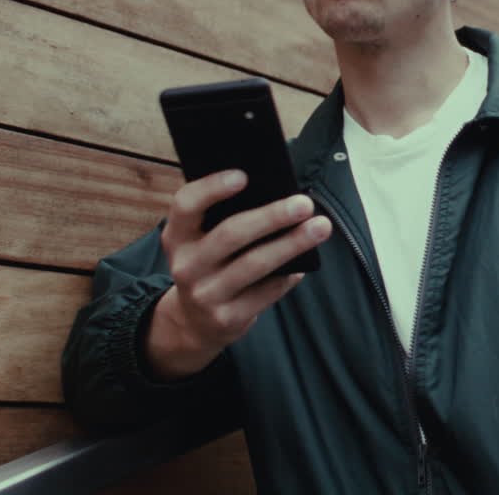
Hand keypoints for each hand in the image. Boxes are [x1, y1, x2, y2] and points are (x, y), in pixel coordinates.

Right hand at [144, 169, 331, 380]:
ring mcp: (205, 294)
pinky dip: (289, 274)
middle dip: (271, 216)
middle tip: (304, 203)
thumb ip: (224, 218)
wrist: (194, 322)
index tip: (244, 175)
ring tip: (320, 227)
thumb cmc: (211, 265)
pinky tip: (305, 262)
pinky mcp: (227, 318)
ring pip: (254, 264)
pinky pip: (267, 291)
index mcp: (177, 236)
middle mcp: (186, 265)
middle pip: (231, 234)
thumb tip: (277, 192)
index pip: (186, 205)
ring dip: (291, 243)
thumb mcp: (201, 241)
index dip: (212, 188)